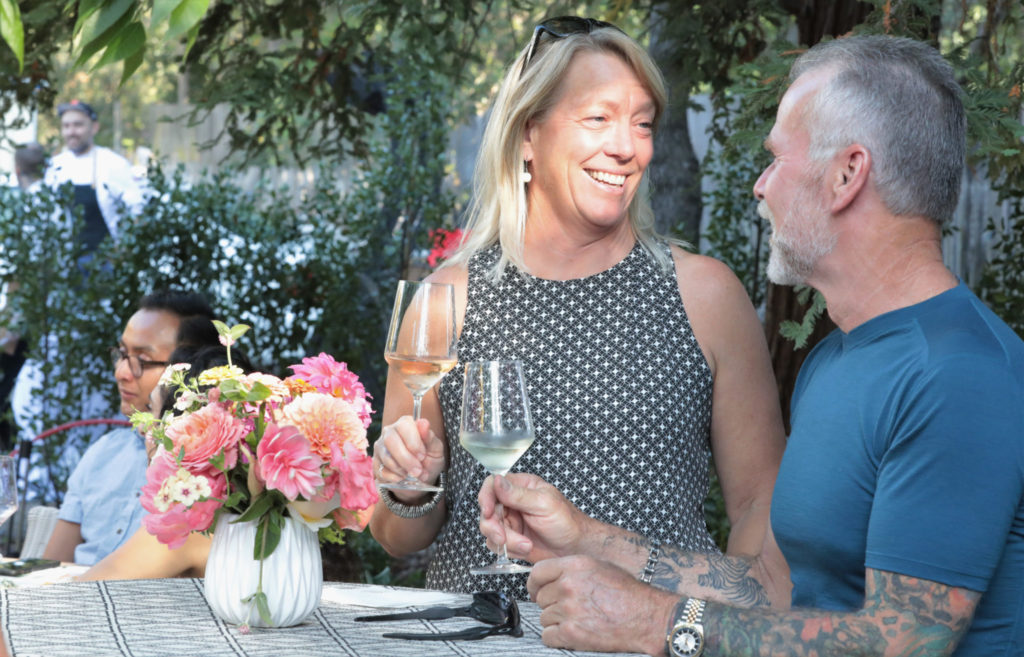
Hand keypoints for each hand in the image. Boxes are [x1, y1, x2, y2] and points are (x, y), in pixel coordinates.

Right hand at [373, 416, 444, 502]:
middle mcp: (390, 432)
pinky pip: (381, 471)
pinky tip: (403, 477)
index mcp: (405, 424)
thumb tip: (424, 423)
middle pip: (390, 440)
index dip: (413, 442)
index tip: (422, 456)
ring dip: (402, 469)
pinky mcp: (376, 463)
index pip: (404, 425)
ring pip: (386, 457)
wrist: (421, 478)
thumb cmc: (429, 459)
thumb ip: (430, 437)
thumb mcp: (435, 449)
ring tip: (414, 474)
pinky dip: (395, 477)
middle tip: (418, 471)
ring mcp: (380, 447)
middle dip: (406, 458)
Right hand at [478, 473, 590, 562]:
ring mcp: (511, 521)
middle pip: (487, 510)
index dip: (485, 497)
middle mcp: (512, 502)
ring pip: (490, 529)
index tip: (488, 511)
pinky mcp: (511, 538)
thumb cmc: (567, 522)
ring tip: (525, 545)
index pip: (492, 485)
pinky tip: (524, 549)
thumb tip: (497, 480)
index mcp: (521, 487)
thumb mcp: (543, 504)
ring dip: (506, 541)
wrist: (575, 548)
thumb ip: (518, 494)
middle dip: (495, 527)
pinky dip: (508, 549)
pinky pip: (496, 544)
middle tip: (503, 538)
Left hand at [527, 555, 675, 655]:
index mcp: (574, 565)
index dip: (535, 584)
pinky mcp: (571, 633)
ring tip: (577, 620)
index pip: (538, 572)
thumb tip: (552, 576)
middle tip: (569, 609)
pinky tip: (572, 633)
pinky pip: (548, 636)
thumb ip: (572, 569)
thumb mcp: (599, 567)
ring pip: (544, 617)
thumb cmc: (628, 593)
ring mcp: (568, 609)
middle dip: (551, 604)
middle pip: (541, 597)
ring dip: (556, 621)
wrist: (646, 617)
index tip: (536, 590)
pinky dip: (557, 637)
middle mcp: (568, 585)